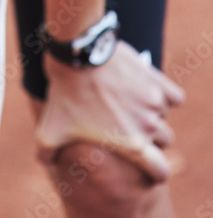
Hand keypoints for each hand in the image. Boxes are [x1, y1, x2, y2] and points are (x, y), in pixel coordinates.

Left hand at [36, 40, 184, 181]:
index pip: (160, 171)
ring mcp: (155, 100)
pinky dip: (164, 93)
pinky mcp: (156, 78)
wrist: (77, 51)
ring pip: (162, 114)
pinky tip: (146, 89)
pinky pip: (174, 95)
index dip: (154, 170)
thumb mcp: (50, 128)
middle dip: (149, 134)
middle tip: (125, 121)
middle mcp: (149, 125)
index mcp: (132, 144)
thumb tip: (47, 161)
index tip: (144, 160)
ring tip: (126, 99)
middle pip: (163, 140)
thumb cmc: (65, 92)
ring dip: (150, 110)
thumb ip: (47, 152)